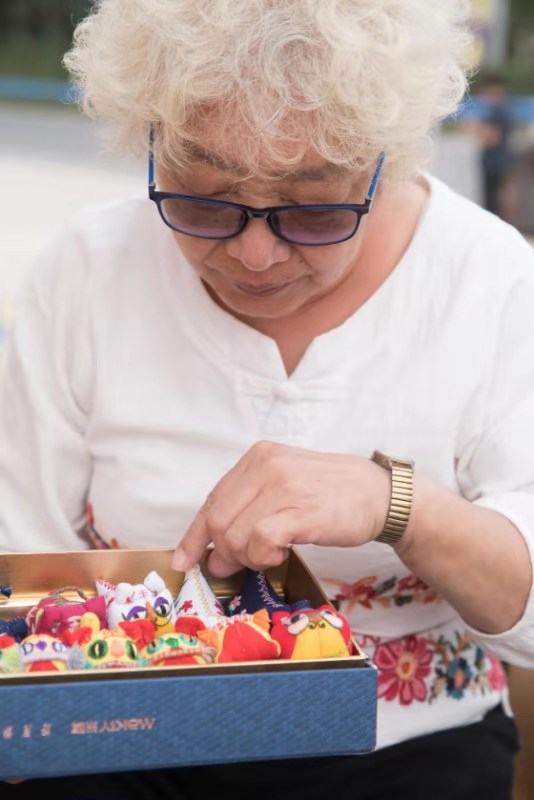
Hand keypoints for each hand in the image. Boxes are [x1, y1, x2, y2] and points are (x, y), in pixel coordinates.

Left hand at [172, 441, 390, 575]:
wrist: (379, 494)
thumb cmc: (330, 494)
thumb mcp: (283, 490)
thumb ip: (247, 516)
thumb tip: (214, 558)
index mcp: (258, 457)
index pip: (212, 500)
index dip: (194, 536)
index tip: (185, 560)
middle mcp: (266, 466)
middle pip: (218, 521)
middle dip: (225, 551)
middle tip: (245, 563)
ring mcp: (284, 486)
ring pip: (235, 535)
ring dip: (249, 557)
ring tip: (272, 553)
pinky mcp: (301, 511)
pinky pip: (260, 541)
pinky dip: (263, 556)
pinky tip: (281, 553)